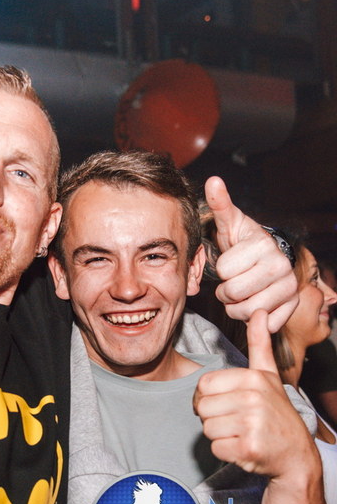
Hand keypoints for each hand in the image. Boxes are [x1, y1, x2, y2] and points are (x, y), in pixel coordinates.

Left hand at [193, 310, 317, 478]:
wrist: (296, 456)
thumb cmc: (275, 413)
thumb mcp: (268, 375)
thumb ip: (259, 344)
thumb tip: (259, 311)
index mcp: (252, 378)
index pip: (203, 385)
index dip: (209, 397)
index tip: (228, 402)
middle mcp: (253, 398)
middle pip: (202, 407)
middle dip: (214, 417)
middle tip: (237, 420)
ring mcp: (252, 424)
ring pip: (207, 428)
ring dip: (220, 434)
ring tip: (242, 432)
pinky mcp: (248, 449)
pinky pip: (215, 447)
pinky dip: (226, 451)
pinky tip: (245, 448)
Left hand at [205, 176, 297, 331]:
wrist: (265, 261)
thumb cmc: (241, 243)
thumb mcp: (229, 224)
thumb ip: (221, 205)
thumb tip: (213, 180)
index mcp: (263, 246)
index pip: (225, 270)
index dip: (221, 269)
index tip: (229, 263)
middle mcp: (281, 266)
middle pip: (234, 292)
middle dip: (225, 290)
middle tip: (231, 281)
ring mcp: (289, 288)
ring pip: (244, 310)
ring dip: (235, 306)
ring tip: (240, 292)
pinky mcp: (290, 307)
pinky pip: (262, 322)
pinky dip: (251, 317)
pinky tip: (252, 302)